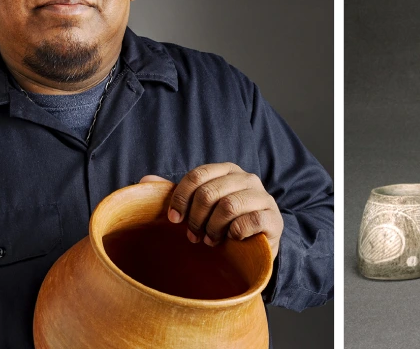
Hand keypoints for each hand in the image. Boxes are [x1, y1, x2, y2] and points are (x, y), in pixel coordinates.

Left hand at [139, 162, 282, 259]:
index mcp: (227, 171)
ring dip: (213, 228)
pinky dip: (235, 233)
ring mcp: (263, 197)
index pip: (197, 176)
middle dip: (196, 218)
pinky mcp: (274, 218)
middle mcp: (247, 179)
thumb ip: (177, 194)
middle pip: (209, 192)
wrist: (254, 248)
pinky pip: (250, 221)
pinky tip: (232, 240)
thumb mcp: (199, 209)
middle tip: (192, 236)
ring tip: (210, 240)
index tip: (173, 219)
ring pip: (228, 205)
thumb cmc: (223, 225)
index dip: (181, 198)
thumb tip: (145, 181)